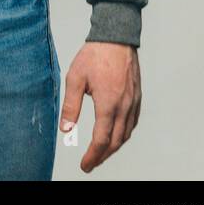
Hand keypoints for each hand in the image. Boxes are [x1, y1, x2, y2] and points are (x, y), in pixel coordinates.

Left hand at [60, 42, 141, 172]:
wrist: (116, 38)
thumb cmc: (94, 56)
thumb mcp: (75, 79)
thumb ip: (71, 106)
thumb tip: (66, 129)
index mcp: (108, 104)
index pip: (101, 139)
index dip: (93, 155)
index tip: (85, 165)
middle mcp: (124, 107)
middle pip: (116, 141)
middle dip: (103, 155)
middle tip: (91, 163)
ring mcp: (134, 103)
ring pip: (126, 134)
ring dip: (114, 146)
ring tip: (101, 152)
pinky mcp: (137, 98)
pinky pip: (133, 123)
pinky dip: (124, 134)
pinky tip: (116, 134)